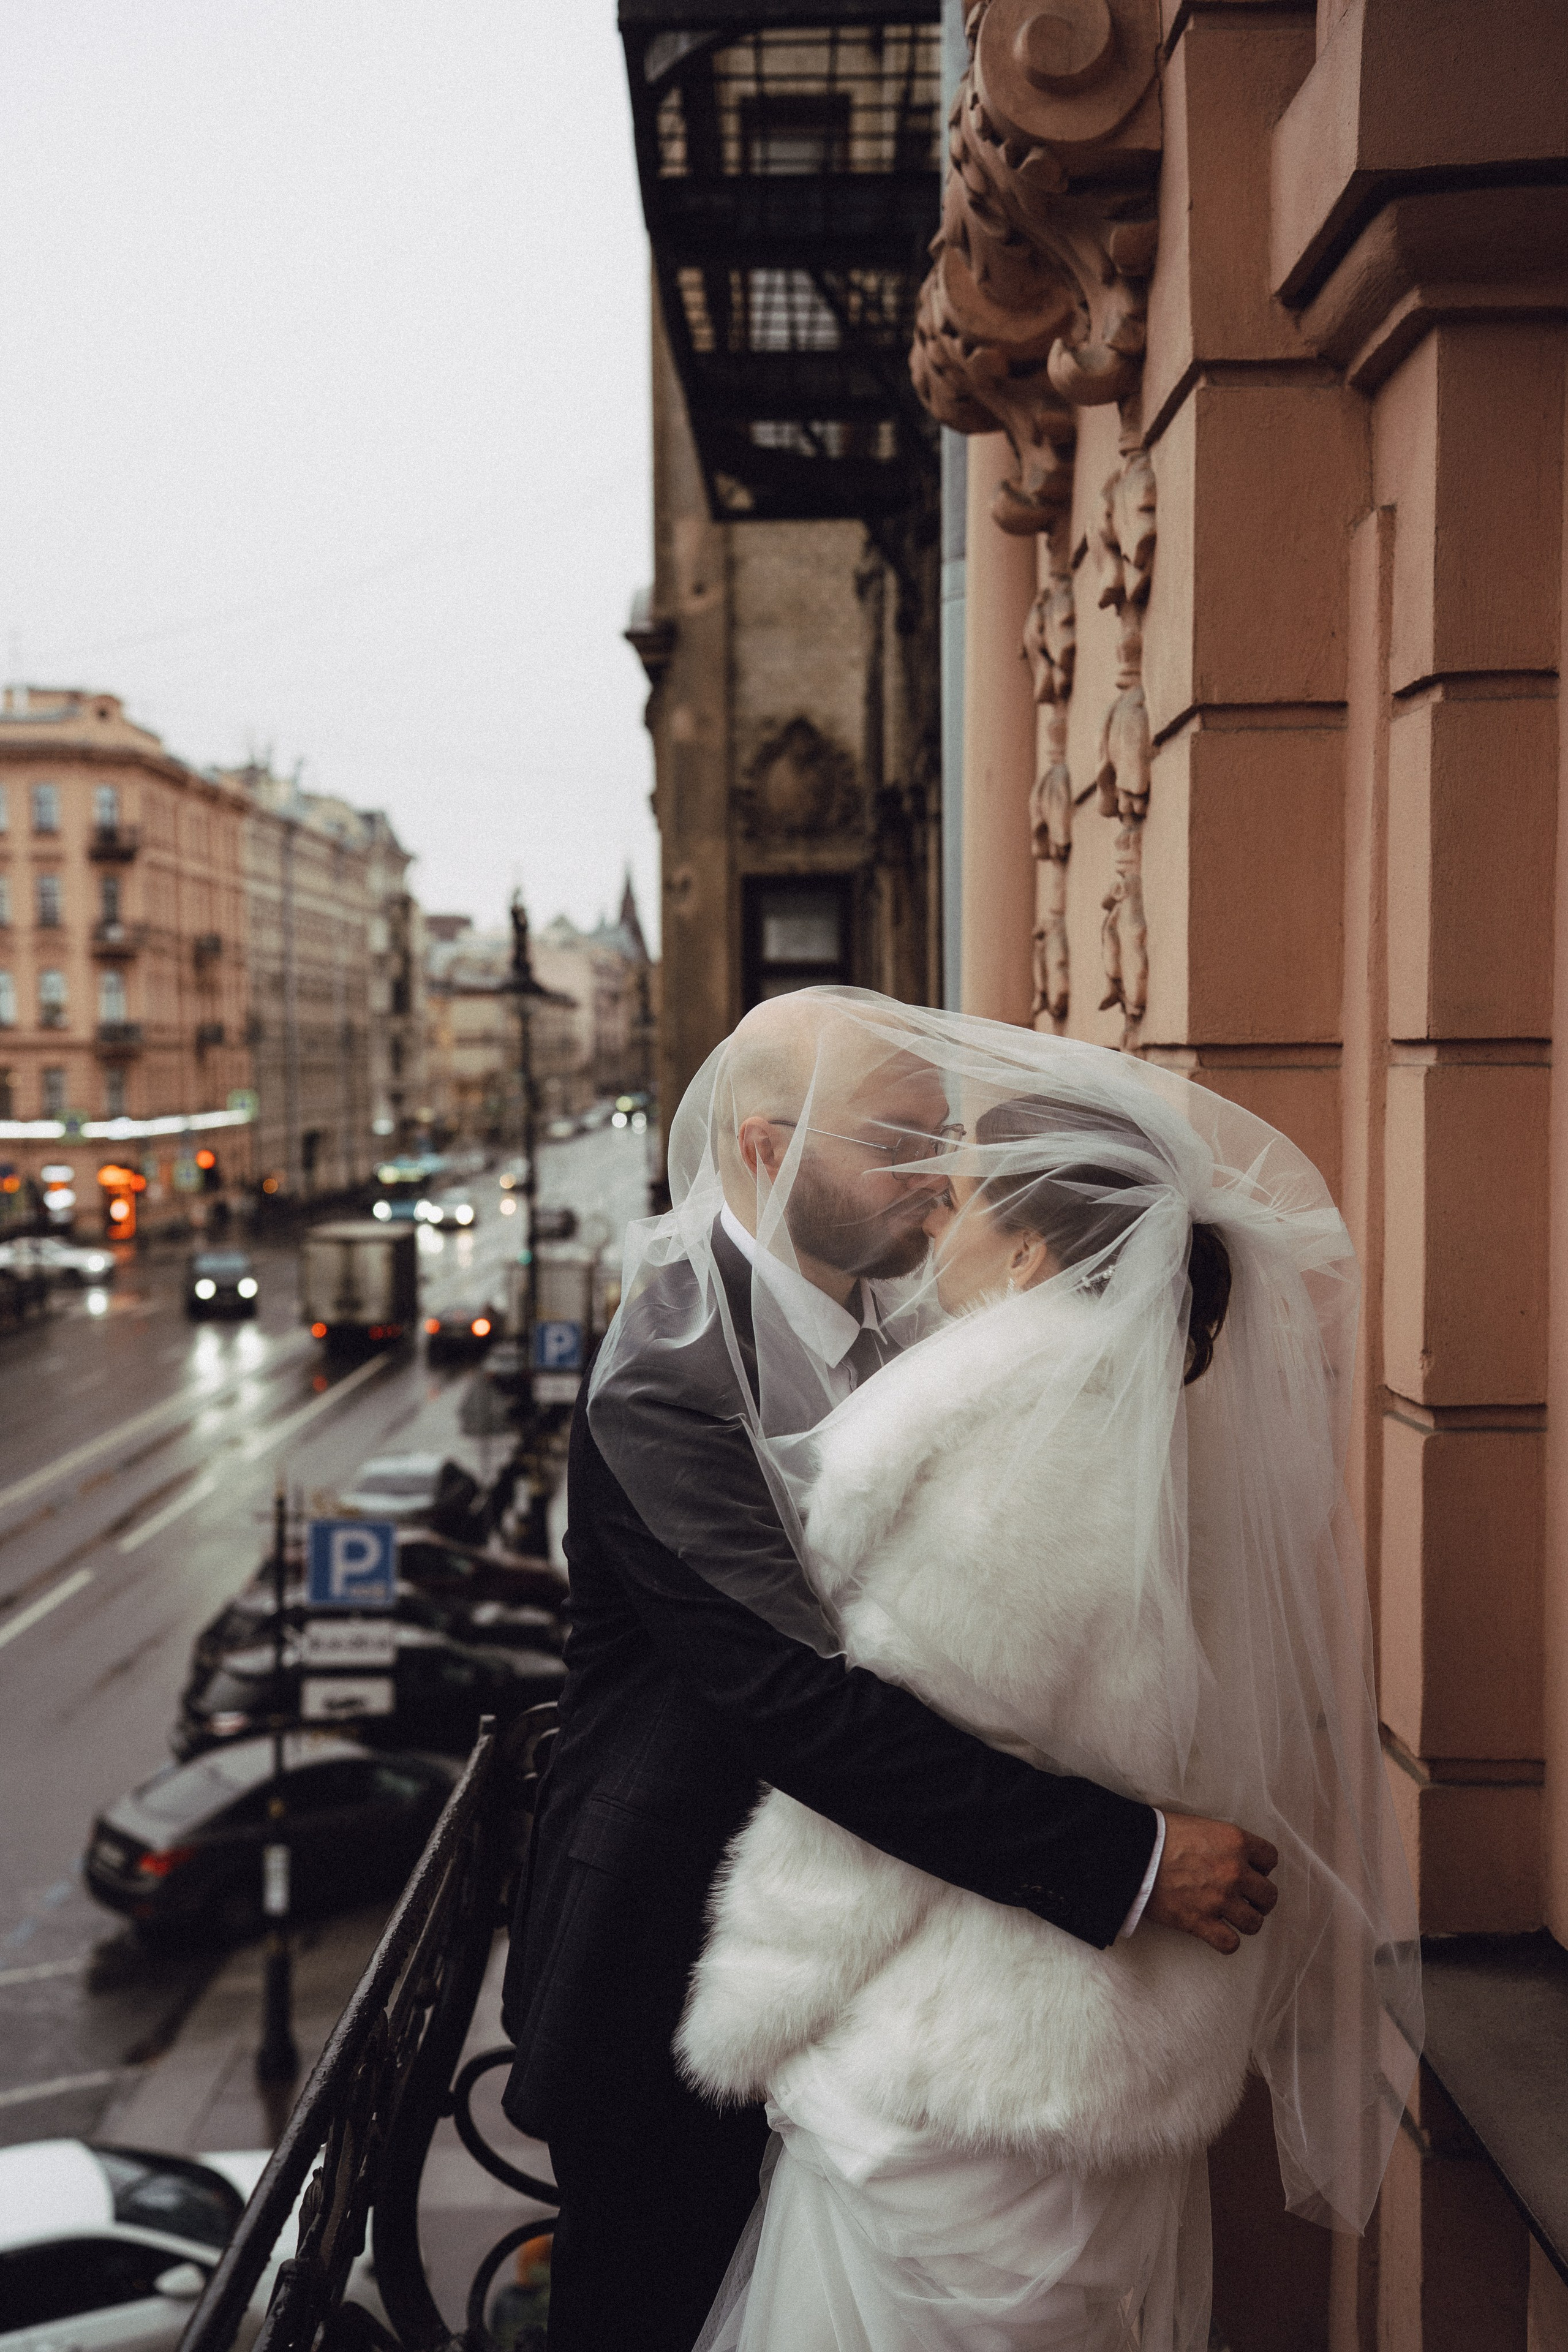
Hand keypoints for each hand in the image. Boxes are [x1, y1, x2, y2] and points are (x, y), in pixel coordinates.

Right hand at [1144, 1814, 1277, 1954]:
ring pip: (1254, 1923)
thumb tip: (1234, 1857)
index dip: (1262, 1868)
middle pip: (1268, 1896)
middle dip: (1259, 1900)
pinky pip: (1230, 1944)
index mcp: (1235, 1841)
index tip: (1251, 1872)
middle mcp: (1234, 1871)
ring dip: (1245, 1922)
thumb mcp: (1201, 1826)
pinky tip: (1218, 1933)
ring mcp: (1219, 1899)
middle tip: (1245, 1900)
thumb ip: (1225, 1843)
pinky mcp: (1200, 1922)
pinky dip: (1226, 1942)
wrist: (1132, 1853)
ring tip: (1232, 1918)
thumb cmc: (1161, 1835)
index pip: (1271, 1859)